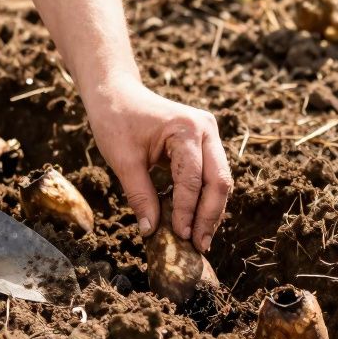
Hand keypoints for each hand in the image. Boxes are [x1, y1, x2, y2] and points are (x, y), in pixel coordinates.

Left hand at [84, 81, 232, 251]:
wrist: (116, 93)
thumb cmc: (116, 120)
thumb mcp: (123, 160)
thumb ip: (140, 195)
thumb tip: (151, 231)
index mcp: (187, 128)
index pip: (192, 179)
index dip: (187, 211)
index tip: (180, 237)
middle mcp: (206, 129)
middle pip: (219, 180)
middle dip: (209, 216)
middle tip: (199, 245)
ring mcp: (209, 135)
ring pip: (220, 180)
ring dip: (211, 211)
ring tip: (200, 239)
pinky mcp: (205, 143)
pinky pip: (211, 176)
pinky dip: (205, 199)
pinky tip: (196, 221)